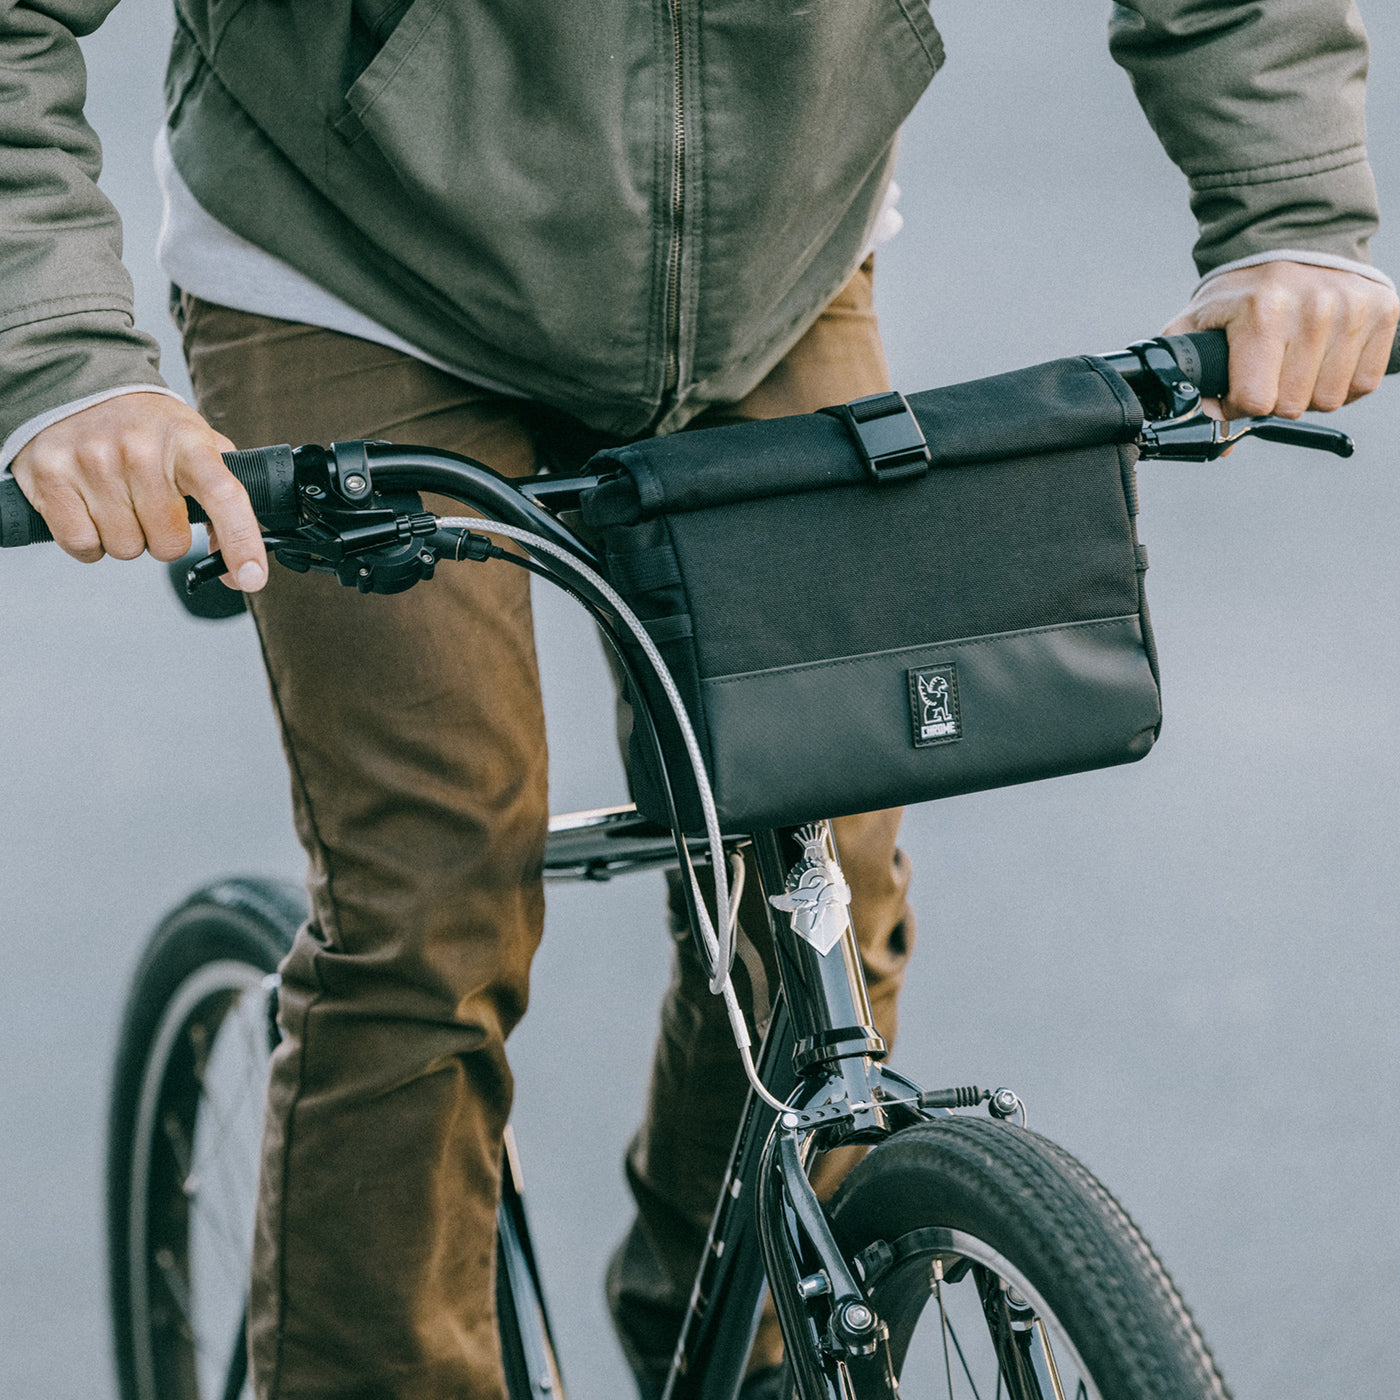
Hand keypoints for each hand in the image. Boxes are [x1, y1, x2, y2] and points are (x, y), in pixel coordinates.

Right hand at [11, 392, 267, 589]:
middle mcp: (139, 450)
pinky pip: (83, 546)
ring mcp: (92, 463)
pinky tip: (91, 509)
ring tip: (118, 498)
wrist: (78, 382)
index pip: (224, 495)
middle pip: (169, 543)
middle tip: (152, 503)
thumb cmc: (147, 426)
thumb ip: (225, 501)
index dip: (242, 542)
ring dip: (126, 537)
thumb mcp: (197, 445)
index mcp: (186, 442)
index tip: (251, 578)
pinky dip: (90, 541)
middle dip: (164, 536)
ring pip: (125, 549)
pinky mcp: (50, 478)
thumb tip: (237, 568)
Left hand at [1162, 260, 1398, 421]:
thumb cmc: (1242, 292)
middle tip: (1266, 370)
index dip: (1238, 405)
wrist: (1292, 239)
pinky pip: (1363, 384)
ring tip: (1294, 362)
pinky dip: (1340, 383)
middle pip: (1291, 405)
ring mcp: (1354, 309)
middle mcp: (1314, 308)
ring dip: (1307, 393)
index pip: (1255, 400)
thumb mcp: (1197, 323)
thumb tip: (1212, 432)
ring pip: (1329, 400)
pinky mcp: (1383, 311)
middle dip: (1272, 398)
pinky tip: (1322, 359)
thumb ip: (1184, 376)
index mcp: (1263, 312)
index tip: (1234, 388)